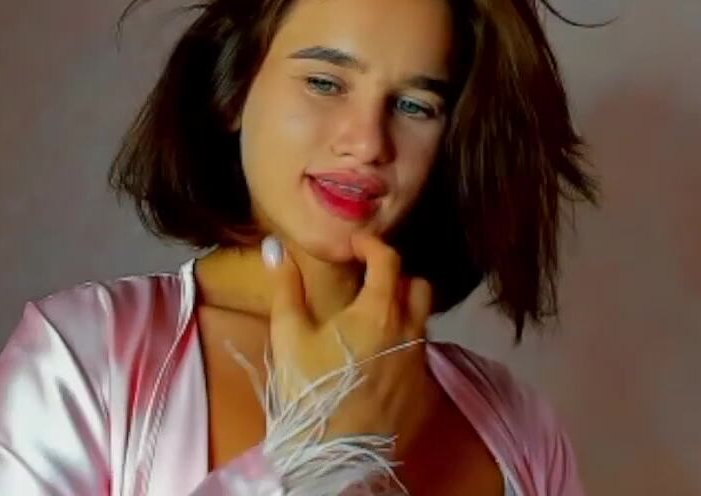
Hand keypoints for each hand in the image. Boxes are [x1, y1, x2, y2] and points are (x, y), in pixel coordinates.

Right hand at [268, 232, 435, 454]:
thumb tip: (276, 248)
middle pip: (418, 286)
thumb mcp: (288, 335)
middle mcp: (410, 329)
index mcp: (379, 310)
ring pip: (422, 321)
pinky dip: (404, 346)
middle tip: (369, 283)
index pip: (388, 259)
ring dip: (403, 312)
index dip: (372, 244)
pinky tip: (380, 359)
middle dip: (397, 277)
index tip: (355, 245)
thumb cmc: (309, 389)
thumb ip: (286, 288)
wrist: (333, 455)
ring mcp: (421, 361)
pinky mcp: (424, 390)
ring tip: (372, 322)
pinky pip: (421, 355)